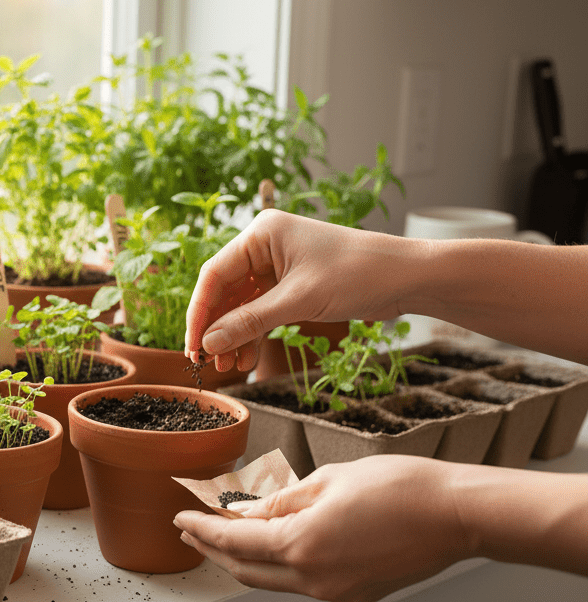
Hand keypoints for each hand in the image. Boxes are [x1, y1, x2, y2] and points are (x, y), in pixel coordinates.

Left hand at [173, 455, 471, 601]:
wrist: (456, 515)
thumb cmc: (400, 488)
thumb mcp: (327, 480)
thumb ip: (280, 500)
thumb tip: (246, 512)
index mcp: (301, 545)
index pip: (233, 542)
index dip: (201, 529)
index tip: (181, 517)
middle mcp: (313, 578)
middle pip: (245, 569)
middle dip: (213, 549)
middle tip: (192, 529)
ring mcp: (335, 591)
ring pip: (272, 579)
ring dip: (244, 559)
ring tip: (224, 536)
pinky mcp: (354, 593)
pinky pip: (302, 582)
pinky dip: (278, 564)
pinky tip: (273, 543)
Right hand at [183, 211, 409, 370]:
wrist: (407, 276)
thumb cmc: (358, 274)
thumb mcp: (299, 301)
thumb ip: (250, 322)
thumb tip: (209, 345)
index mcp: (261, 233)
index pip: (214, 274)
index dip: (199, 313)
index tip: (193, 346)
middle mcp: (264, 245)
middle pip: (224, 290)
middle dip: (216, 328)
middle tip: (206, 362)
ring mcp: (277, 264)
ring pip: (241, 304)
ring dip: (233, 335)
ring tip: (226, 367)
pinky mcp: (292, 283)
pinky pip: (261, 309)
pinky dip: (253, 333)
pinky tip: (246, 358)